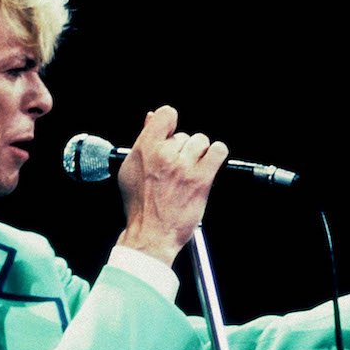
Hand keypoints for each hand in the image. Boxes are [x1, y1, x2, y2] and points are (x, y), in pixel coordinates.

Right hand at [116, 106, 229, 265]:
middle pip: (184, 135)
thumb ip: (143, 141)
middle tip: (176, 169)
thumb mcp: (131, 169)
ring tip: (190, 170)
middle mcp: (164, 155)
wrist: (150, 235)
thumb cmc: (139, 206)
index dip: (170, 123)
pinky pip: (218, 151)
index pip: (166, 115)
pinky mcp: (201, 179)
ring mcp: (183, 166)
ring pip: (201, 142)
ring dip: (198, 154)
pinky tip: (208, 165)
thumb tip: (152, 118)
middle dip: (182, 149)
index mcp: (144, 149)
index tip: (170, 134)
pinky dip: (216, 155)